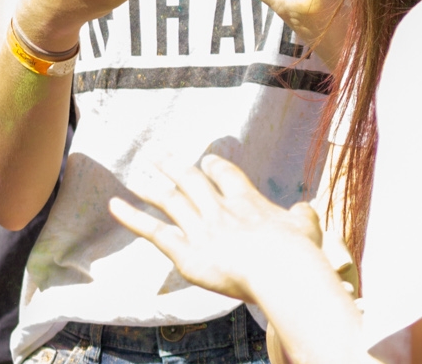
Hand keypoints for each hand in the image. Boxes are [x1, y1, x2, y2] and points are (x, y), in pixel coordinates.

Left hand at [108, 154, 328, 305]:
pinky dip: (132, 217)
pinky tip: (114, 205)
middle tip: (158, 153)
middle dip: (174, 166)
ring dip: (152, 186)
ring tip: (137, 172)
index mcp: (248, 201)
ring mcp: (200, 228)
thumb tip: (303, 208)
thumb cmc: (298, 253)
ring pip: (170, 199)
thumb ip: (302, 216)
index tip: (206, 161)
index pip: (226, 176)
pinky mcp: (186, 251)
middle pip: (191, 180)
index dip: (215, 168)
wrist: (280, 268)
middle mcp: (219, 209)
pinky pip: (153, 230)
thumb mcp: (307, 229)